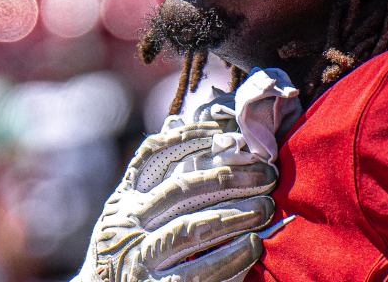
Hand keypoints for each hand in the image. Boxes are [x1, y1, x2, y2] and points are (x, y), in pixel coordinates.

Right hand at [75, 122, 276, 281]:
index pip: (155, 156)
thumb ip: (151, 176)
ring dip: (235, 215)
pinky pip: (195, 273)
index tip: (231, 134)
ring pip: (191, 228)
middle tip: (267, 175)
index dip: (192, 139)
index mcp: (124, 202)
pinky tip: (252, 247)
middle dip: (229, 178)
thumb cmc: (121, 252)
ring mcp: (137, 258)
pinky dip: (227, 258)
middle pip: (182, 190)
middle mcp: (126, 225)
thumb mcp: (125, 212)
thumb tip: (176, 120)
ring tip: (266, 208)